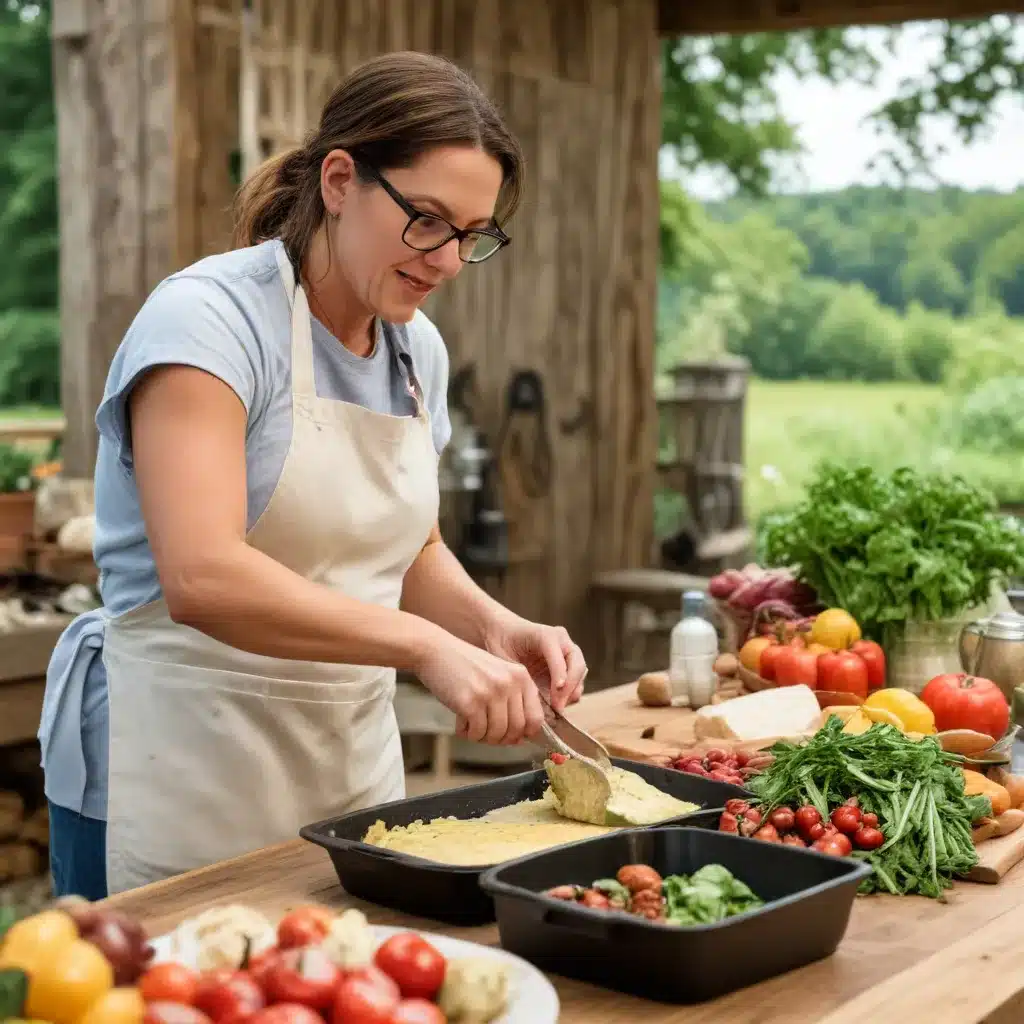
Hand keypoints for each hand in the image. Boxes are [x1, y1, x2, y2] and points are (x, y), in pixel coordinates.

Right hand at [413, 629, 545, 744]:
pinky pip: (477, 732)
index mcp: (520, 676)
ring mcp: (491, 692)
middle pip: (516, 730)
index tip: (512, 738)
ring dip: (483, 737)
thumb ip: (511, 700)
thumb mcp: (497, 675)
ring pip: (497, 734)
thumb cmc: (464, 666)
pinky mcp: (471, 702)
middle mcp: (509, 683)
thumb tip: (520, 738)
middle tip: (486, 734)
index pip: (536, 718)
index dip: (524, 734)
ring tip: (471, 728)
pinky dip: (468, 733)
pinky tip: (460, 723)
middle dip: (501, 739)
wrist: (435, 651)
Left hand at [483, 614, 586, 712]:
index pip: (560, 655)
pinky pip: (575, 681)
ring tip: (556, 708)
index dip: (560, 674)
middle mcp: (561, 641)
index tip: (557, 691)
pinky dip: (569, 694)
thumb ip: (518, 676)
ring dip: (571, 692)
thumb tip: (531, 700)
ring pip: (580, 674)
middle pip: (578, 664)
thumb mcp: (503, 658)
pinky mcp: (566, 666)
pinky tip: (555, 705)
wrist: (500, 633)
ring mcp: (566, 653)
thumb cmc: (500, 643)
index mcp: (546, 635)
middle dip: (570, 686)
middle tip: (557, 706)